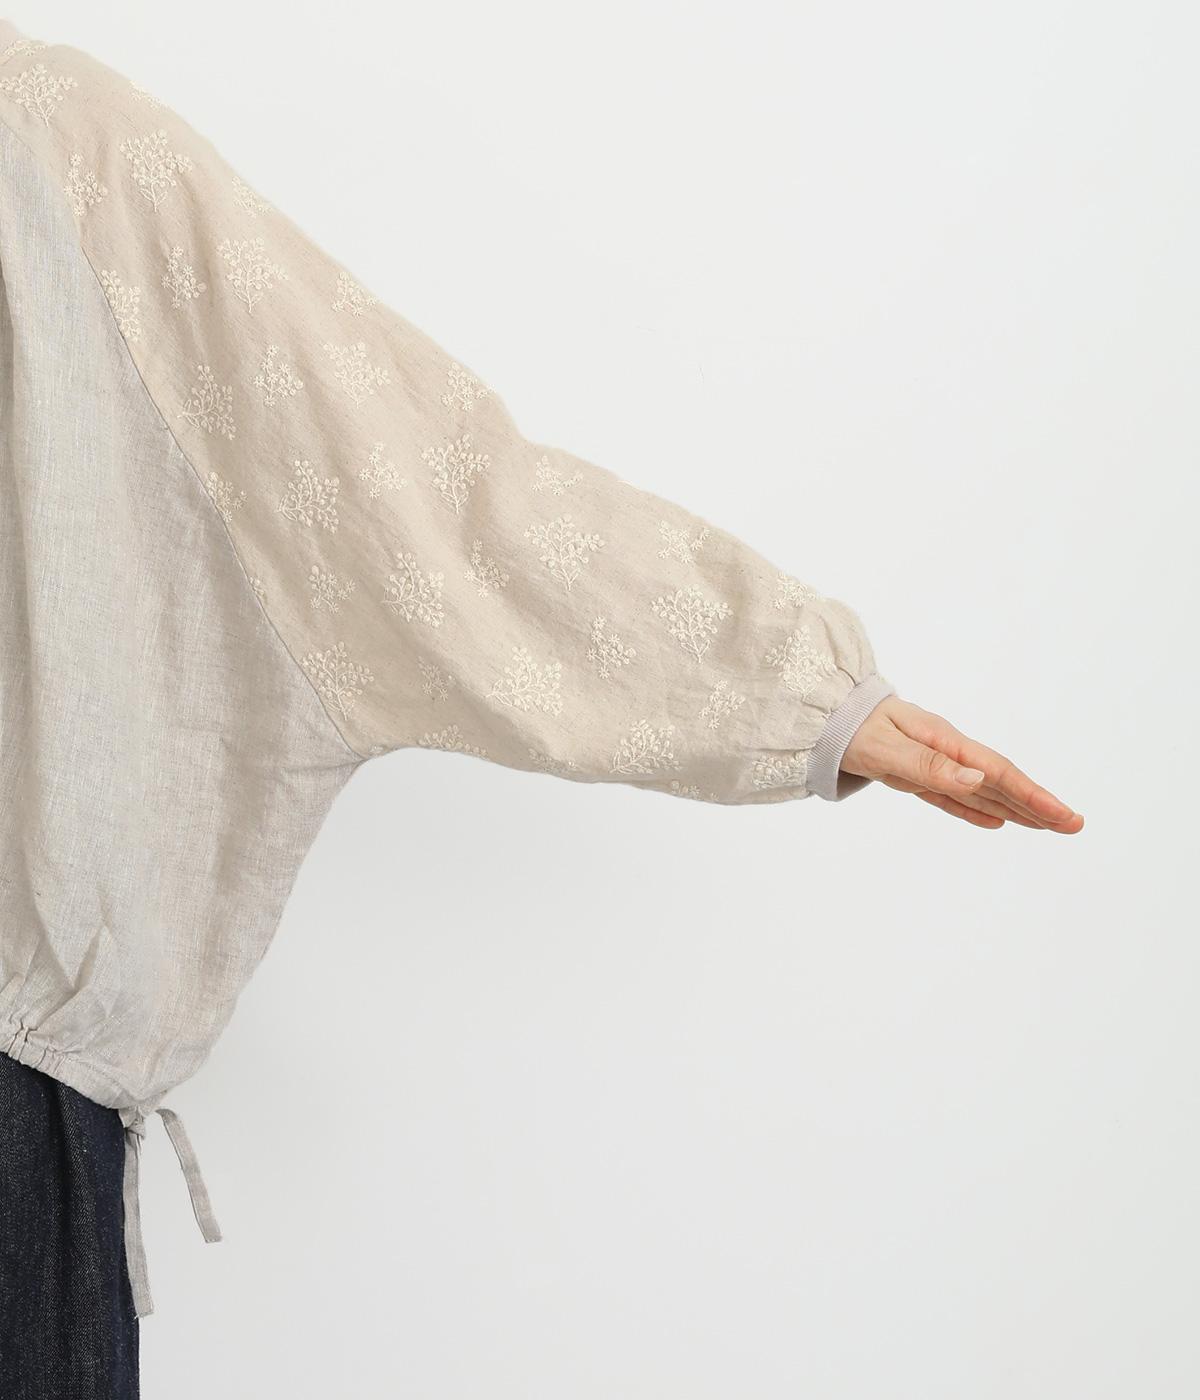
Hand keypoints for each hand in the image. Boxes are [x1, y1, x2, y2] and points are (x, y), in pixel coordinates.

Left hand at [841, 695, 1083, 831]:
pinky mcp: (914, 773)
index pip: (997, 773)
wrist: (819, 714)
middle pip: (999, 782)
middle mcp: (944, 751)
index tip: (1064, 817)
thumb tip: (977, 778)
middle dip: (1037, 804)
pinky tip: (998, 821)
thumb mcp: (883, 748)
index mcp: (942, 741)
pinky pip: (952, 795)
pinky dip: (976, 809)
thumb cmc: (846, 727)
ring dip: (1016, 808)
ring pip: (982, 790)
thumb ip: (928, 764)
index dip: (1033, 796)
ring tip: (1049, 826)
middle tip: (1074, 826)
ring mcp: (932, 761)